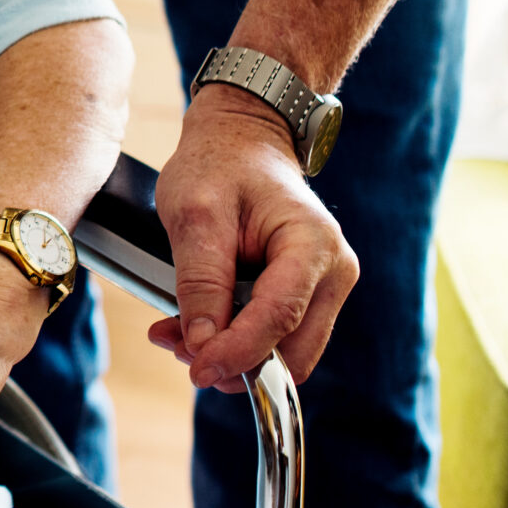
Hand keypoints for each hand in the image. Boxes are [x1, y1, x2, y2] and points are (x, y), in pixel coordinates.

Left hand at [152, 84, 358, 389]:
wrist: (243, 140)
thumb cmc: (220, 164)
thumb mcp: (195, 213)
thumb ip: (200, 279)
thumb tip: (202, 344)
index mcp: (314, 244)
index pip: (280, 318)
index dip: (238, 352)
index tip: (196, 368)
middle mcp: (333, 272)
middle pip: (292, 351)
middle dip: (234, 360)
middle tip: (174, 345)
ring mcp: (326, 287)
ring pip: (285, 353)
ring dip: (232, 355)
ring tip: (176, 332)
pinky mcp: (308, 296)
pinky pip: (277, 337)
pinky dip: (237, 341)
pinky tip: (197, 325)